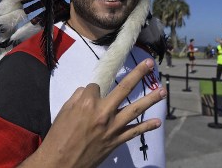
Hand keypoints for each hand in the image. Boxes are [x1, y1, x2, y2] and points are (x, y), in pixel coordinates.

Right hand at [20, 58, 165, 167]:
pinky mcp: (116, 141)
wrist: (60, 163)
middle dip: (138, 74)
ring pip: (136, 109)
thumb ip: (79, 98)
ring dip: (151, 99)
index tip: (89, 96)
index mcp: (88, 102)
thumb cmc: (58, 136)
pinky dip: (147, 126)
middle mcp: (104, 112)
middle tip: (150, 63)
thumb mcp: (64, 111)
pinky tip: (157, 122)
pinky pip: (135, 132)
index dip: (93, 90)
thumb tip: (90, 92)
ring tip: (163, 90)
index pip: (96, 86)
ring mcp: (113, 127)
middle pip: (124, 88)